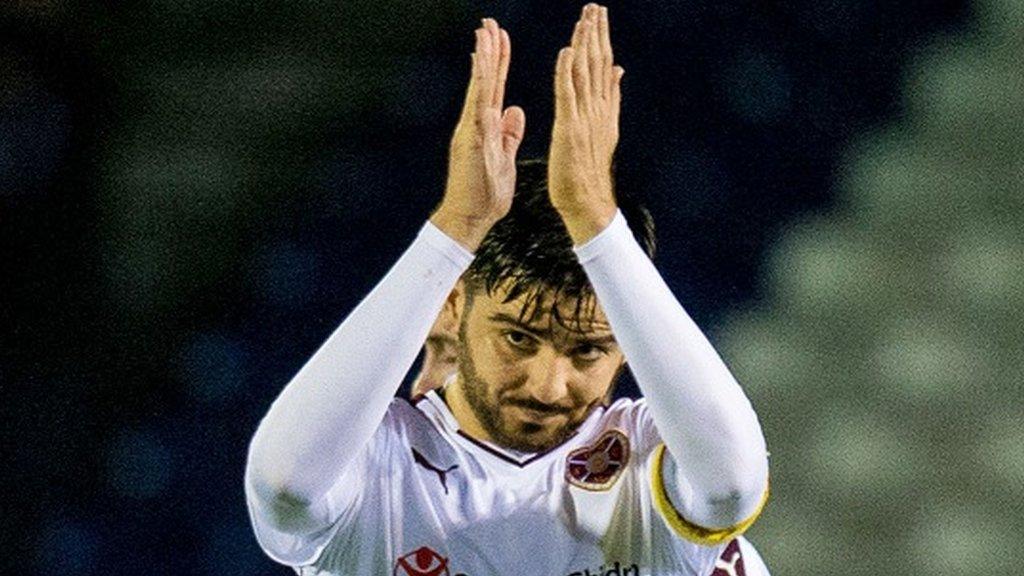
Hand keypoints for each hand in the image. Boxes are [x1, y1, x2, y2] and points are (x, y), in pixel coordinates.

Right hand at [431, 18, 525, 251]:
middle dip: (488, 51)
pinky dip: (482, 91)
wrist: (468, 219)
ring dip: (483, 62)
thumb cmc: (485, 193)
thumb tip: (515, 110)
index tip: (499, 37)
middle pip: (484, 81)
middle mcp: (475, 124)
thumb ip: (509, 133)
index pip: (493, 87)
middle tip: (489, 23)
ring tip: (485, 35)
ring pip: (479, 90)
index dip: (497, 62)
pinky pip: (479, 112)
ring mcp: (471, 132)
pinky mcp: (472, 143)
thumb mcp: (504, 157)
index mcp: (486, 126)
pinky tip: (485, 72)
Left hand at [548, 4, 623, 244]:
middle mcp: (598, 110)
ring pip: (585, 74)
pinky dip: (567, 72)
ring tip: (585, 18)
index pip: (604, 67)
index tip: (599, 15)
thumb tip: (618, 71)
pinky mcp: (569, 128)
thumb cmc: (588, 173)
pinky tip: (568, 51)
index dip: (601, 40)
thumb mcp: (603, 130)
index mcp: (603, 109)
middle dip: (596, 34)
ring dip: (584, 44)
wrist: (588, 204)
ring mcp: (585, 118)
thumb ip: (610, 98)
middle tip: (594, 6)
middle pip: (598, 64)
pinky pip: (568, 94)